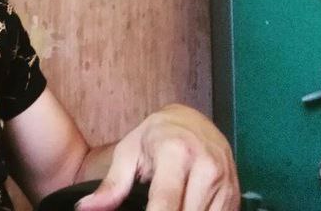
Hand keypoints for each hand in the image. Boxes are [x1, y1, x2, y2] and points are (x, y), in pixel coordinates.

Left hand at [75, 104, 239, 210]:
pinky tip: (183, 209)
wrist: (192, 120)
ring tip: (164, 207)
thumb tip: (85, 208)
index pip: (165, 203)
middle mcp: (206, 166)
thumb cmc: (155, 136)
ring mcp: (225, 182)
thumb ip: (111, 185)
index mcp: (176, 153)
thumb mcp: (129, 152)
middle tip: (145, 210)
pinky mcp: (235, 195)